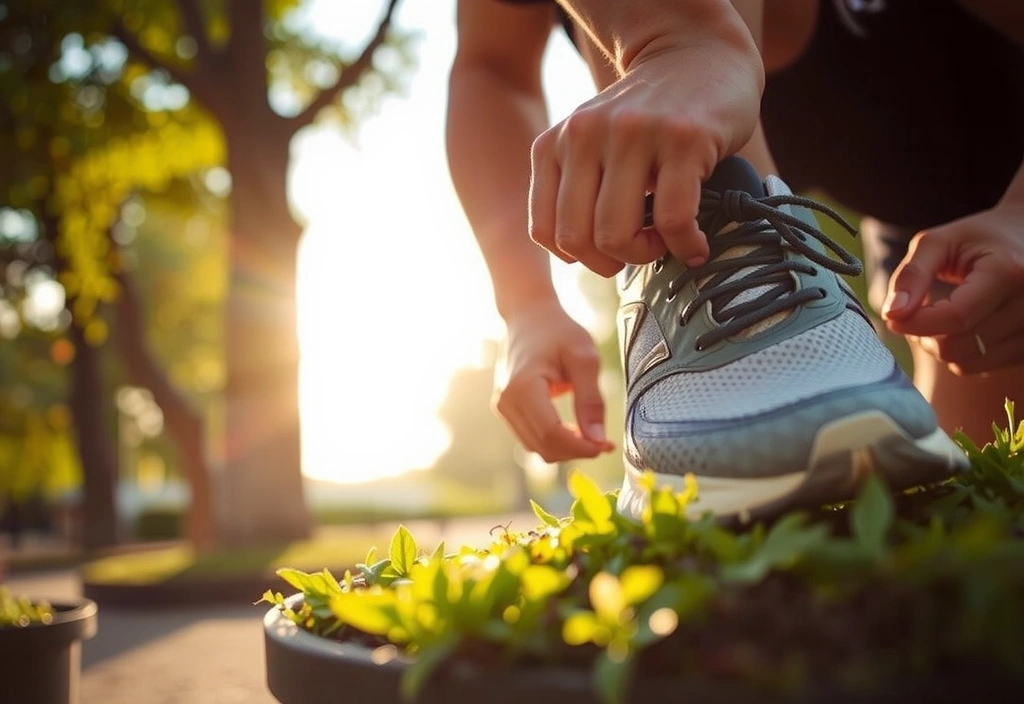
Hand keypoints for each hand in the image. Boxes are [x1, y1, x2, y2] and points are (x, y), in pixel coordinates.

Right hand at [494, 302, 615, 462]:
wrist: (528, 317)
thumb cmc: (559, 331)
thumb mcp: (584, 358)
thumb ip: (591, 399)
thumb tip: (598, 439)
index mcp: (523, 387)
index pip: (551, 434)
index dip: (580, 447)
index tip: (606, 446)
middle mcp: (506, 401)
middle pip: (543, 446)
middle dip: (576, 451)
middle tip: (605, 442)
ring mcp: (502, 407)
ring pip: (536, 447)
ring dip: (566, 449)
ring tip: (593, 436)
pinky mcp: (506, 410)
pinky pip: (531, 437)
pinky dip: (555, 442)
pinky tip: (576, 431)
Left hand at [527, 33, 762, 276]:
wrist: (697, 55)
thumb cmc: (647, 119)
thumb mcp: (592, 145)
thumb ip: (576, 188)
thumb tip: (581, 258)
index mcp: (555, 143)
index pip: (546, 232)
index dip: (580, 258)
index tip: (610, 250)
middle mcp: (586, 135)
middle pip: (578, 239)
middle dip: (612, 262)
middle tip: (642, 248)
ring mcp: (633, 134)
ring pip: (617, 233)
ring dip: (646, 254)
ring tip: (667, 242)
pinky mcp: (682, 138)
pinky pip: (673, 218)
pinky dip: (686, 245)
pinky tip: (696, 245)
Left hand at [882, 204, 1023, 374]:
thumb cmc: (977, 238)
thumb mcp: (939, 243)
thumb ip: (912, 275)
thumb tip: (892, 314)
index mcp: (1009, 273)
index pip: (956, 318)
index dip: (916, 323)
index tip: (894, 316)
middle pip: (957, 347)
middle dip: (926, 335)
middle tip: (923, 311)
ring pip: (967, 364)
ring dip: (943, 346)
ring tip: (945, 316)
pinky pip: (982, 368)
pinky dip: (964, 352)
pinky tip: (968, 326)